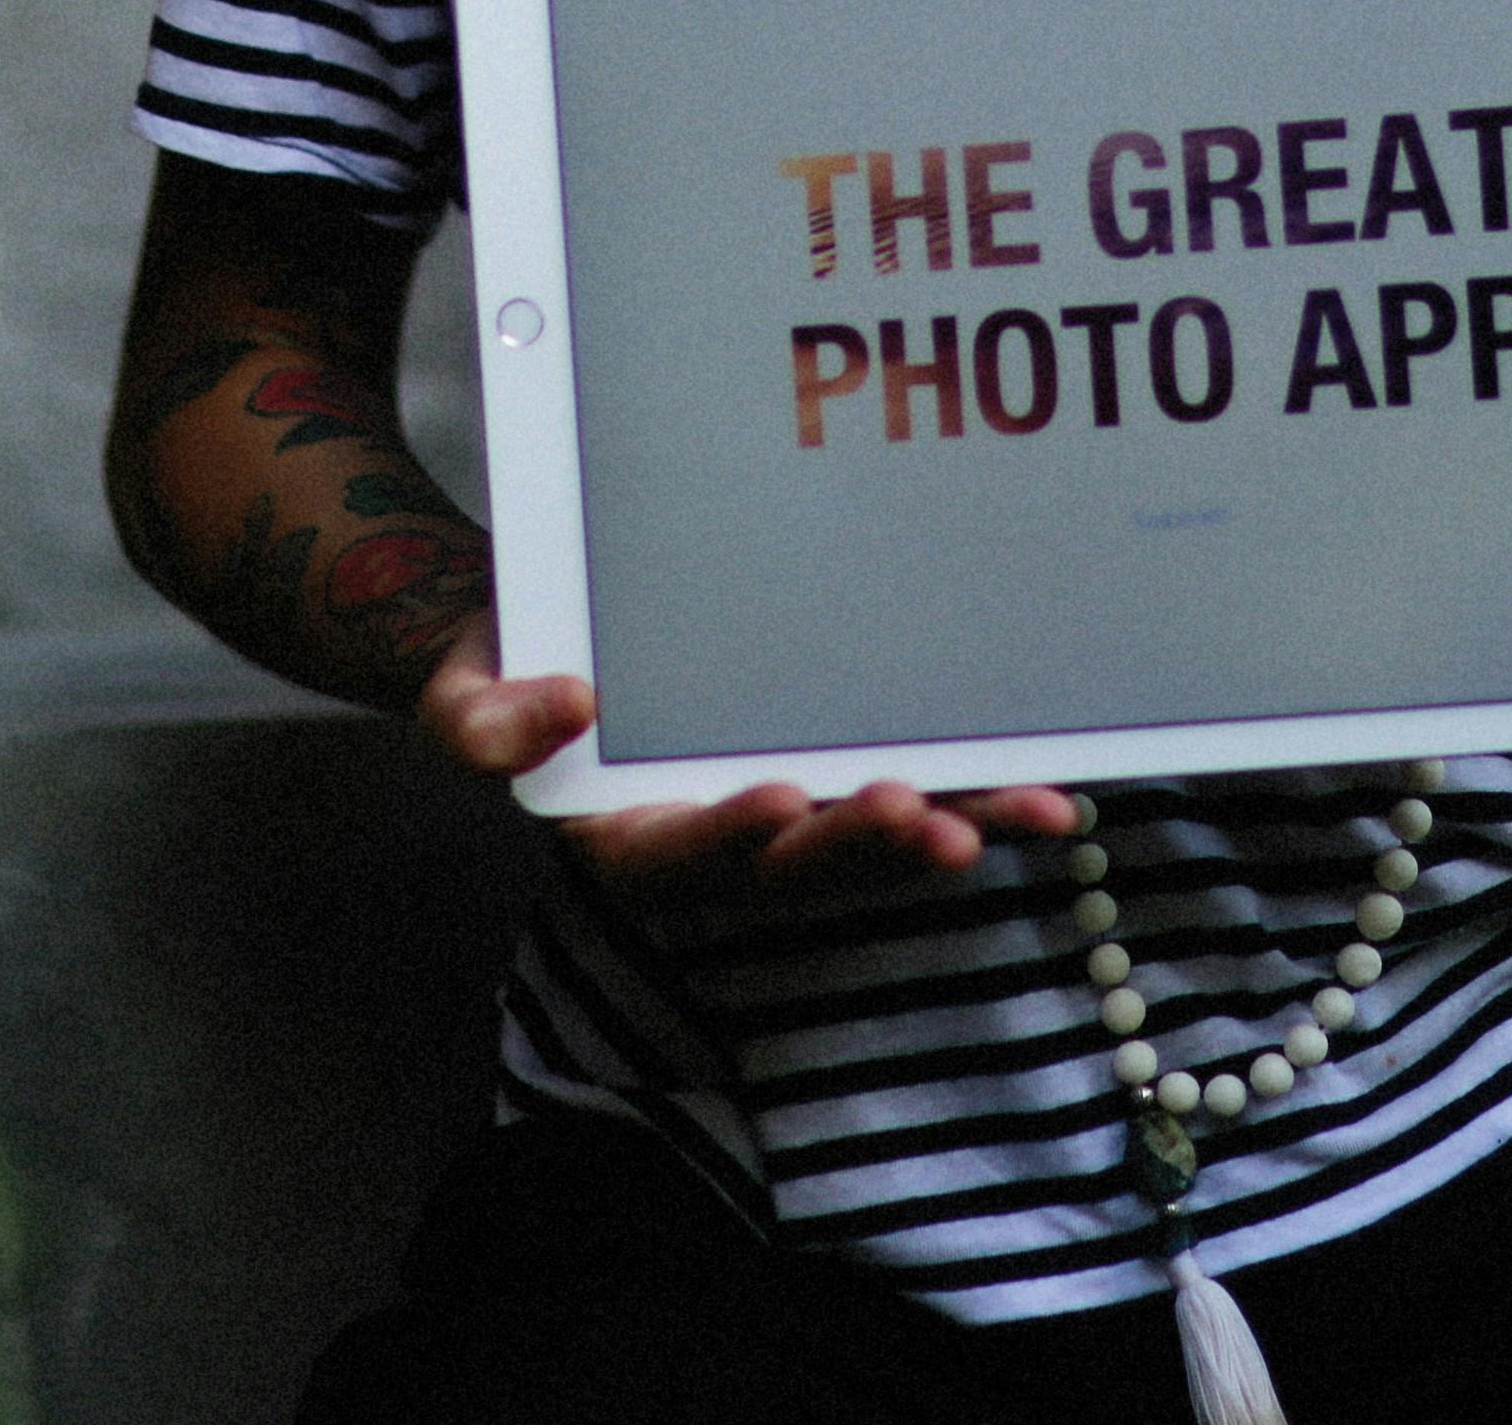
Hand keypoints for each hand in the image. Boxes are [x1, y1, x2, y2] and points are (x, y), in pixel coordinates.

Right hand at [419, 603, 1081, 898]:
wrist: (545, 644)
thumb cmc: (500, 674)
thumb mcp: (463, 698)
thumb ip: (485, 723)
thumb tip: (560, 710)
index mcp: (624, 838)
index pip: (676, 855)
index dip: (726, 836)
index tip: (773, 801)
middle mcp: (714, 842)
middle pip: (794, 867)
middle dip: (861, 848)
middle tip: (924, 822)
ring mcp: (779, 814)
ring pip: (866, 841)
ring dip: (943, 832)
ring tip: (1021, 817)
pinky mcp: (830, 774)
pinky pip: (905, 795)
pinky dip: (973, 797)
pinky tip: (1048, 794)